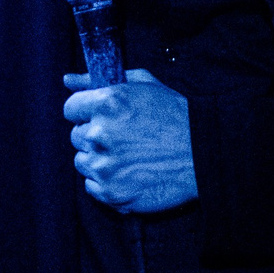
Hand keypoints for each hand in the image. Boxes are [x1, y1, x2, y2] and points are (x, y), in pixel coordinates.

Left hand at [63, 69, 196, 212]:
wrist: (206, 153)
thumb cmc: (176, 115)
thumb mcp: (144, 85)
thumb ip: (99, 80)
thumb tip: (67, 79)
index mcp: (107, 103)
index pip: (71, 108)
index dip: (87, 112)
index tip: (103, 117)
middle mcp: (100, 133)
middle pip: (77, 136)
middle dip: (96, 136)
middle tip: (124, 138)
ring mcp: (105, 166)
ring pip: (83, 161)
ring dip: (100, 159)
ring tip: (130, 156)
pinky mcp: (111, 192)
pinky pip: (92, 186)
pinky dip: (107, 182)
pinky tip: (130, 173)